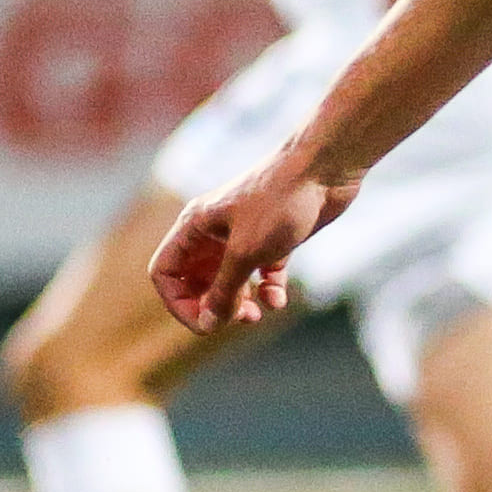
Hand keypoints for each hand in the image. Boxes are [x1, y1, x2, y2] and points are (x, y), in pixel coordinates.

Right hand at [151, 151, 353, 333]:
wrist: (326, 168)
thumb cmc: (280, 203)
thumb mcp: (245, 253)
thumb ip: (223, 291)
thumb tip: (208, 324)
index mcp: (195, 226)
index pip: (165, 272)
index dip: (178, 303)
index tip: (205, 322)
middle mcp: (214, 230)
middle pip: (196, 280)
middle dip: (212, 305)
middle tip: (236, 319)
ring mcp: (245, 233)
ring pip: (230, 279)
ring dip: (239, 303)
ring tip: (255, 316)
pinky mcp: (275, 237)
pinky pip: (262, 273)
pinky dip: (268, 290)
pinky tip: (279, 299)